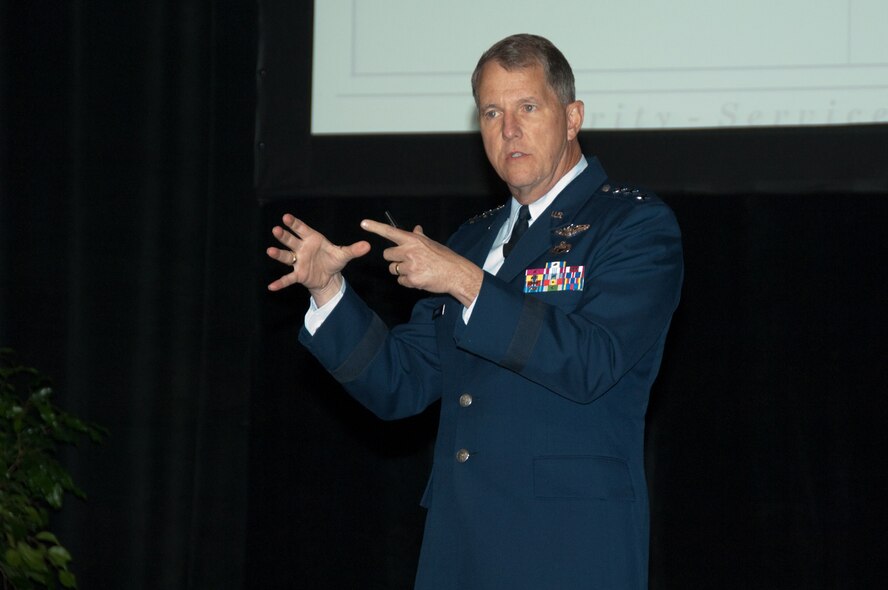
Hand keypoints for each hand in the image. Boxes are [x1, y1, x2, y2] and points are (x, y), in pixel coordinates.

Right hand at [267, 214, 370, 305]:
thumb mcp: (344, 255)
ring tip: (270, 251)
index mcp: (312, 239)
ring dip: (278, 254)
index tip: (286, 217)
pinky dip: (280, 283)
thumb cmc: (333, 260)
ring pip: (287, 256)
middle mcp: (302, 248)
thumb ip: (354, 250)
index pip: (301, 229)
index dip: (294, 223)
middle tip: (276, 229)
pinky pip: (288, 278)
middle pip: (291, 241)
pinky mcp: (299, 274)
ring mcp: (299, 261)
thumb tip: (368, 245)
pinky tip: (271, 287)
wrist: (329, 277)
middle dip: (284, 236)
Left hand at [359, 219, 482, 306]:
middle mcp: (409, 251)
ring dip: (400, 271)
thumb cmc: (444, 258)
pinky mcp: (412, 280)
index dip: (375, 227)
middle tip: (407, 260)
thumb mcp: (432, 243)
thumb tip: (416, 228)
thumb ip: (420, 237)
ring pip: (393, 269)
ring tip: (416, 270)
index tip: (363, 223)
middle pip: (387, 255)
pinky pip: (400, 281)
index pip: (390, 232)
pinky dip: (407, 281)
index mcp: (413, 240)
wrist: (455, 273)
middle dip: (394, 259)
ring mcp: (410, 266)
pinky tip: (419, 278)